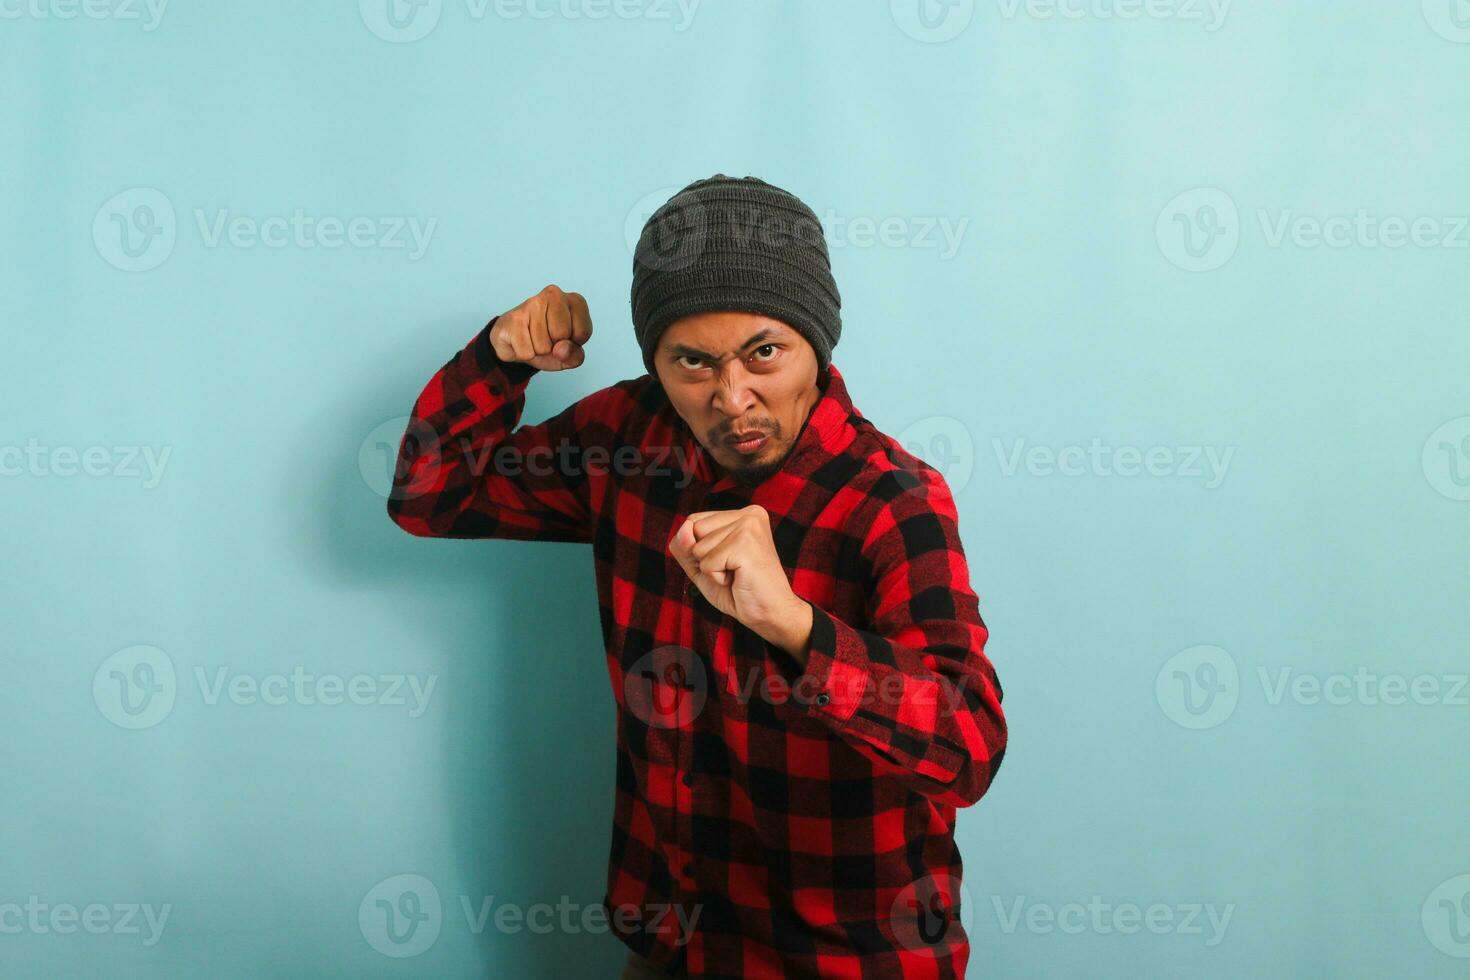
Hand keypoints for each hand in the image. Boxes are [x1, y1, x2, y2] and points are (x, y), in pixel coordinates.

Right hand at [489, 284, 591, 370]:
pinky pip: (526, 352)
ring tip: (533, 339)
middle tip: (547, 339)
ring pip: (543, 346)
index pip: (583, 333)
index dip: (573, 344)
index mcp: (575, 301)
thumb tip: (560, 350)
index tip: (565, 338)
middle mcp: (555, 295)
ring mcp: (532, 303)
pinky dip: (524, 355)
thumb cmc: (549, 343)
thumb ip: (575, 356)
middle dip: (554, 347)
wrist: (516, 342)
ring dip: (538, 351)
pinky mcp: (514, 317)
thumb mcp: (570, 354)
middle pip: (562, 335)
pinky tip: (522, 340)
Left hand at [669, 505, 808, 646]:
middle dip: (704, 557)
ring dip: (712, 570)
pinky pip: (707, 564)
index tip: (728, 561)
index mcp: (743, 513)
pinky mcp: (745, 544)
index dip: (699, 549)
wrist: (770, 613)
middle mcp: (749, 514)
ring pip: (699, 548)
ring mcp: (749, 527)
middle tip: (733, 569)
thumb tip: (684, 529)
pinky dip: (717, 578)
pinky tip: (740, 579)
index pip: (694, 520)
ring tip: (738, 574)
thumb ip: (685, 546)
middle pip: (693, 529)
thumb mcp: (702, 565)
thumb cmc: (739, 590)